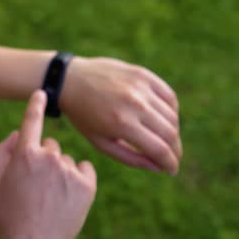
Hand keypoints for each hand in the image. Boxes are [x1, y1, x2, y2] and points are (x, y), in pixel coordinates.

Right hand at [0, 91, 96, 238]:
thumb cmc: (10, 212)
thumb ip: (3, 151)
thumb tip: (17, 133)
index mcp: (25, 154)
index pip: (32, 120)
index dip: (36, 104)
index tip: (42, 92)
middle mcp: (49, 157)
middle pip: (50, 144)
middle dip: (44, 157)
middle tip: (37, 182)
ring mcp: (70, 170)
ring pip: (66, 159)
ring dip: (60, 170)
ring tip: (51, 195)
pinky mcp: (87, 184)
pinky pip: (84, 168)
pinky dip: (78, 177)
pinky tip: (67, 194)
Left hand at [60, 57, 181, 174]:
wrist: (69, 80)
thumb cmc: (83, 115)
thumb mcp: (100, 142)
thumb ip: (130, 158)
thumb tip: (159, 167)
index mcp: (122, 124)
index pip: (160, 149)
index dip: (170, 164)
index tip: (172, 170)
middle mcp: (135, 104)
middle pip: (170, 134)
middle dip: (175, 151)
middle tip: (172, 157)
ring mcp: (140, 87)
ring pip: (172, 116)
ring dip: (173, 132)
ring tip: (164, 139)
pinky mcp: (143, 74)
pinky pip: (169, 96)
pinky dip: (172, 110)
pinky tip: (164, 118)